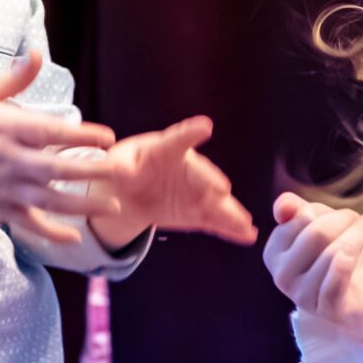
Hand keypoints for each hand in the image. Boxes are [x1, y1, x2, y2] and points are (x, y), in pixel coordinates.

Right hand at [0, 52, 121, 244]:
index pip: (50, 133)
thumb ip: (14, 77)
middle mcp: (7, 161)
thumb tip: (38, 52)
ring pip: (48, 201)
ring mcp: (2, 188)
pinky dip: (51, 233)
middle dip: (92, 171)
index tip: (109, 137)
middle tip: (123, 171)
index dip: (81, 136)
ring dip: (82, 205)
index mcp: (5, 129)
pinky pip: (28, 224)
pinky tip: (75, 237)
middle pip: (56, 170)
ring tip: (113, 206)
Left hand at [80, 118, 254, 246]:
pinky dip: (230, 228)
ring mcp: (196, 192)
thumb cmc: (124, 168)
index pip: (178, 139)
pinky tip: (247, 235)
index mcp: (165, 149)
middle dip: (211, 181)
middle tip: (221, 190)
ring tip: (245, 222)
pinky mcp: (197, 212)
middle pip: (202, 174)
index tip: (205, 126)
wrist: (130, 193)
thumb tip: (122, 172)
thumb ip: (119, 167)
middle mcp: (188, 169)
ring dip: (230, 211)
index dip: (190, 132)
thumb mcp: (115, 165)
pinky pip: (215, 220)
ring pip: (214, 201)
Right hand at [264, 193, 362, 351]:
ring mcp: (302, 295)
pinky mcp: (327, 308)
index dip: (326, 211)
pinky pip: (340, 272)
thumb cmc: (334, 257)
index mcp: (273, 253)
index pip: (300, 218)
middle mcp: (281, 276)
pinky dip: (356, 252)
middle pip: (316, 233)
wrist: (360, 298)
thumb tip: (283, 205)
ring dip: (359, 233)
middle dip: (345, 219)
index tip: (344, 216)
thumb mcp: (315, 226)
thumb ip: (295, 209)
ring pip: (332, 252)